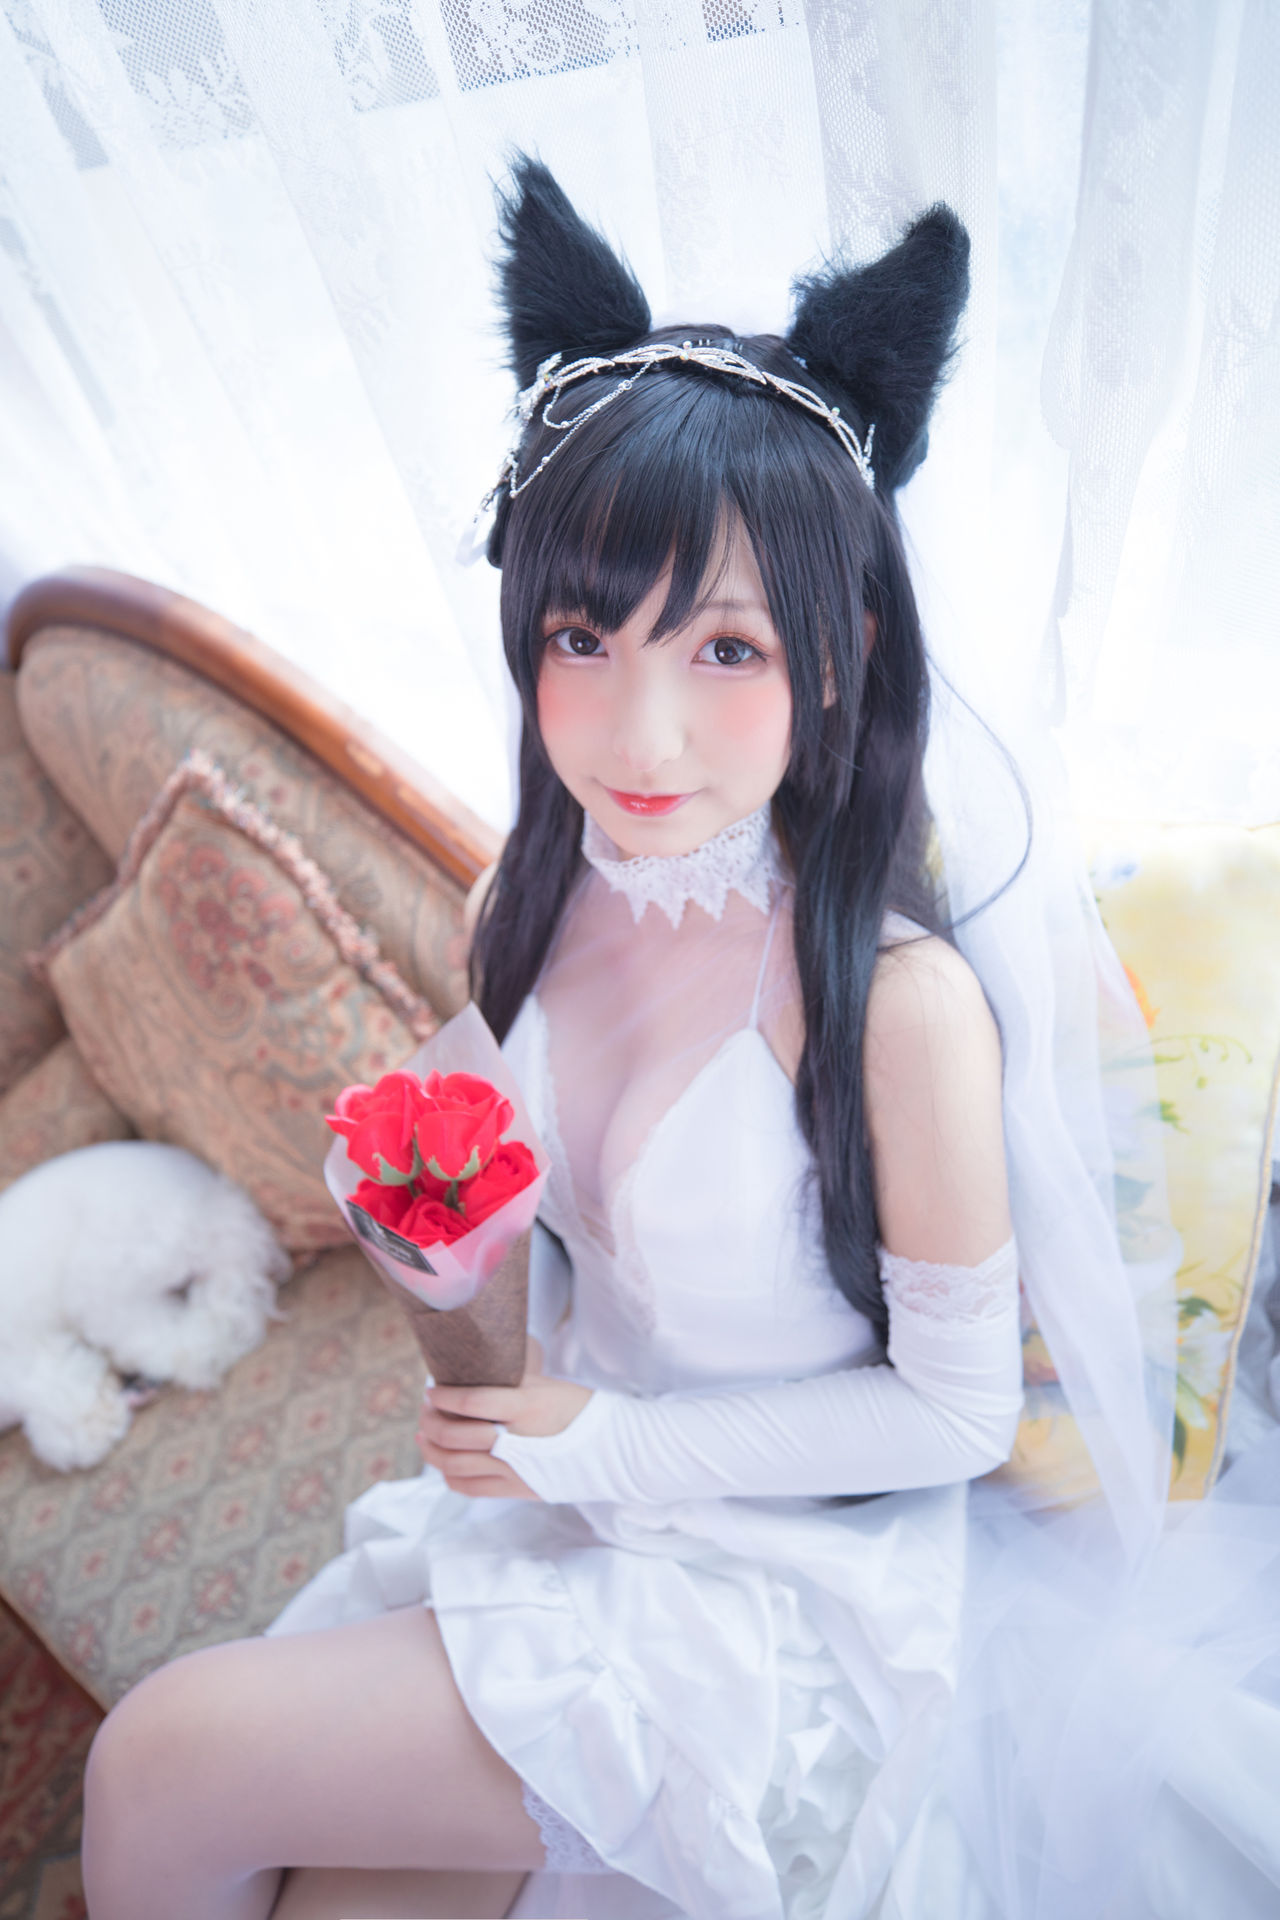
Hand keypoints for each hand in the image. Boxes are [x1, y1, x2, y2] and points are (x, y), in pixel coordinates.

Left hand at [415, 1337, 593, 1499]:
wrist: (613, 1451)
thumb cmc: (580, 1410)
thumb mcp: (548, 1386)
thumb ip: (511, 1385)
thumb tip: (471, 1376)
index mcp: (528, 1409)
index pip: (472, 1402)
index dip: (444, 1396)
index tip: (431, 1389)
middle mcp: (518, 1443)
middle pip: (456, 1436)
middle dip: (431, 1421)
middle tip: (425, 1409)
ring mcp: (515, 1471)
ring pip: (455, 1465)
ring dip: (432, 1449)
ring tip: (425, 1434)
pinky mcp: (516, 1489)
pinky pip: (468, 1487)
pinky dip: (449, 1474)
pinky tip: (444, 1461)